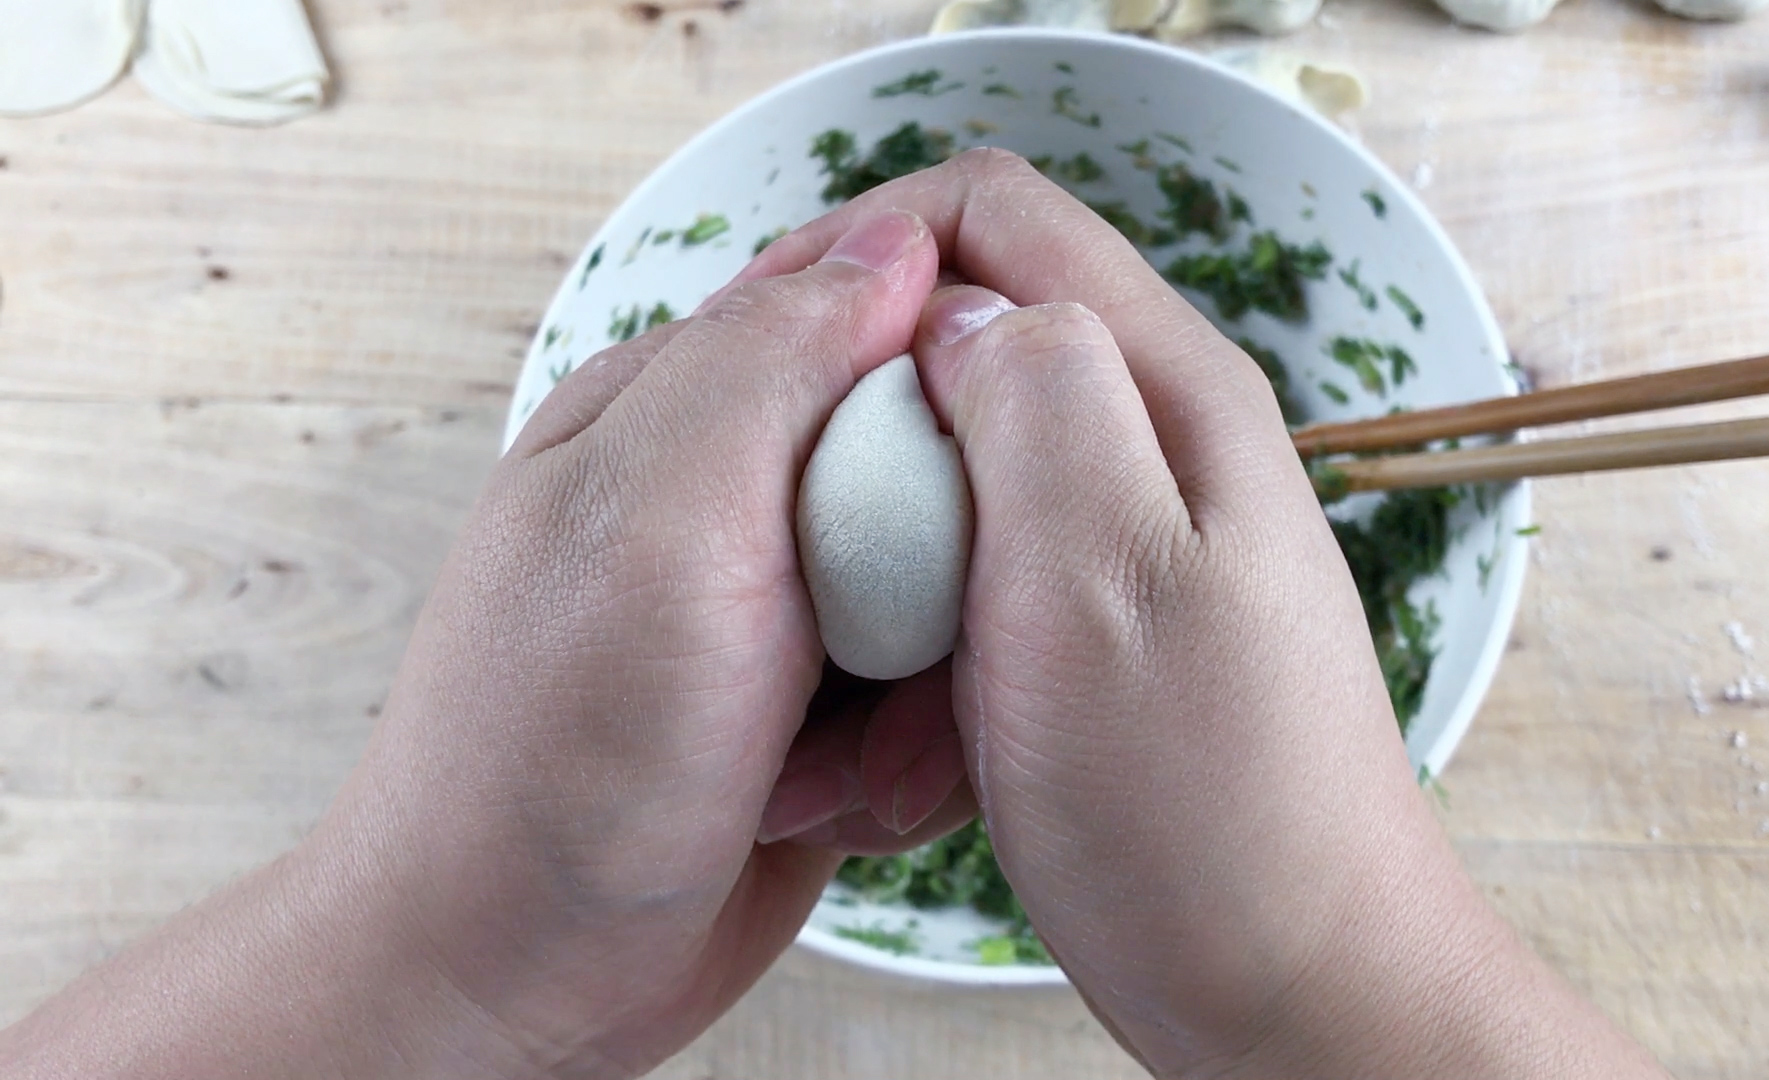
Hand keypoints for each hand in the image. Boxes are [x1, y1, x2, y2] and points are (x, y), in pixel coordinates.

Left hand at [3, 209, 976, 1079]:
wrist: (505, 982)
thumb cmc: (547, 760)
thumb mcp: (658, 523)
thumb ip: (772, 365)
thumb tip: (896, 244)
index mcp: (682, 411)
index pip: (870, 307)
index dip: (959, 362)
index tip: (994, 449)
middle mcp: (738, 500)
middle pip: (943, 458)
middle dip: (961, 562)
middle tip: (902, 646)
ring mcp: (785, 615)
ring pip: (962, 591)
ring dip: (940, 687)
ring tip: (849, 761)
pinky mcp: (826, 717)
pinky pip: (943, 702)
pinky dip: (920, 762)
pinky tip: (841, 806)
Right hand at [744, 150, 1669, 1079]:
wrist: (1294, 990)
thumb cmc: (1212, 812)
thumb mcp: (1100, 575)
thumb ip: (1029, 401)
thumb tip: (949, 314)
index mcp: (1167, 397)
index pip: (995, 215)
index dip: (866, 250)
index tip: (777, 351)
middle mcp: (1153, 447)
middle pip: (962, 346)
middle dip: (857, 428)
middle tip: (796, 537)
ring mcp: (1127, 543)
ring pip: (951, 479)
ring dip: (878, 565)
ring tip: (862, 685)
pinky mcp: (1096, 633)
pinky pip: (970, 592)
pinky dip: (915, 653)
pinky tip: (909, 752)